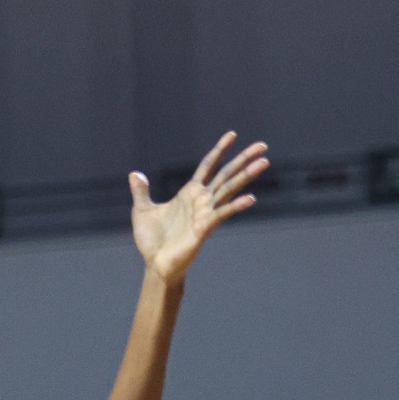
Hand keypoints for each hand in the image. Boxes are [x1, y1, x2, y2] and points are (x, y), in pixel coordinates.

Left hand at [130, 132, 264, 282]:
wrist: (155, 264)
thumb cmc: (152, 241)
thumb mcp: (142, 210)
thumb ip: (141, 191)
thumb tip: (134, 174)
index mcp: (189, 193)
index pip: (208, 166)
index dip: (219, 150)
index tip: (232, 135)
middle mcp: (202, 201)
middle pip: (226, 174)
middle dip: (243, 159)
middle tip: (263, 145)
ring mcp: (206, 213)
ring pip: (230, 189)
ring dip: (247, 176)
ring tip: (264, 163)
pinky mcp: (205, 228)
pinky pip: (223, 213)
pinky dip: (237, 206)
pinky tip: (251, 198)